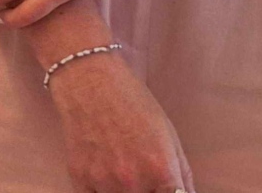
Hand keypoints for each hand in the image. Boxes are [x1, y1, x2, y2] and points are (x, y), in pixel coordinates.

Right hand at [48, 53, 193, 192]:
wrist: (89, 79)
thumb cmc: (131, 101)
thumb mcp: (169, 136)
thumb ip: (182, 176)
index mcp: (162, 171)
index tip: (162, 187)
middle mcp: (134, 182)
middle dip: (146, 189)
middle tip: (138, 170)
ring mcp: (104, 182)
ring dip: (121, 189)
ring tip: (117, 164)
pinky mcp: (79, 178)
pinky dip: (99, 189)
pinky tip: (101, 170)